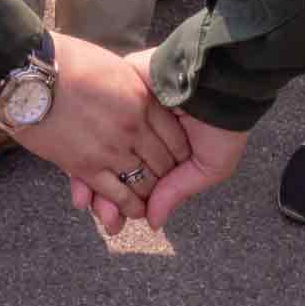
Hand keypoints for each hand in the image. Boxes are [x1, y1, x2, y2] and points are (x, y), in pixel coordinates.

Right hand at [10, 34, 189, 230]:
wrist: (28, 74)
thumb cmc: (66, 61)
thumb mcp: (112, 65)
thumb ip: (133, 84)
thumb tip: (143, 93)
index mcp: (141, 97)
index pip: (175, 136)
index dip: (180, 150)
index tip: (179, 157)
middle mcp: (132, 126)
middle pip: (164, 162)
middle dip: (167, 175)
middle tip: (167, 181)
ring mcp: (110, 148)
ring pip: (144, 183)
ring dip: (149, 194)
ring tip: (151, 200)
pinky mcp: (85, 166)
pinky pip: (117, 194)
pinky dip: (128, 206)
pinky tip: (132, 210)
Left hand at [64, 48, 249, 231]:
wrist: (221, 81)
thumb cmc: (223, 125)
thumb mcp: (208, 166)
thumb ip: (176, 191)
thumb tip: (152, 223)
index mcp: (160, 151)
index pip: (133, 179)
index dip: (121, 204)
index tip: (114, 224)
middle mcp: (139, 132)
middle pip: (110, 167)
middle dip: (103, 196)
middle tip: (103, 218)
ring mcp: (125, 110)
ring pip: (98, 146)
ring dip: (89, 176)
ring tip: (90, 202)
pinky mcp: (118, 89)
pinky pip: (93, 120)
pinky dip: (85, 144)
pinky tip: (81, 166)